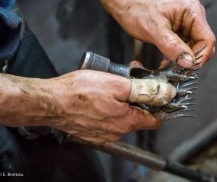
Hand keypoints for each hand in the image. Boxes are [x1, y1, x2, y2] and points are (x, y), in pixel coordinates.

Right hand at [45, 70, 160, 143]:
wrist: (51, 102)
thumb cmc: (79, 92)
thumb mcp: (118, 84)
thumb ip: (144, 91)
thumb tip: (165, 94)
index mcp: (128, 121)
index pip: (156, 120)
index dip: (159, 106)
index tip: (156, 94)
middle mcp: (118, 132)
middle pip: (138, 116)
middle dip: (137, 98)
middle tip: (129, 81)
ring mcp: (104, 134)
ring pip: (123, 118)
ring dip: (123, 103)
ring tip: (112, 87)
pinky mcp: (93, 132)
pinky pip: (108, 121)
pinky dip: (109, 110)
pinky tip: (101, 98)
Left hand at [114, 0, 215, 67]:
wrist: (126, 5)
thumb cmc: (137, 11)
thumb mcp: (154, 30)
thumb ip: (173, 46)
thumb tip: (190, 63)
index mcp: (192, 11)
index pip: (207, 39)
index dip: (200, 56)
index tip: (187, 69)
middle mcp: (193, 16)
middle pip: (202, 45)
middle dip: (191, 60)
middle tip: (176, 70)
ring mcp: (187, 24)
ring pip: (194, 49)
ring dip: (183, 60)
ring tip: (167, 66)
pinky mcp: (181, 31)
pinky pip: (185, 48)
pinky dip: (177, 57)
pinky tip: (166, 62)